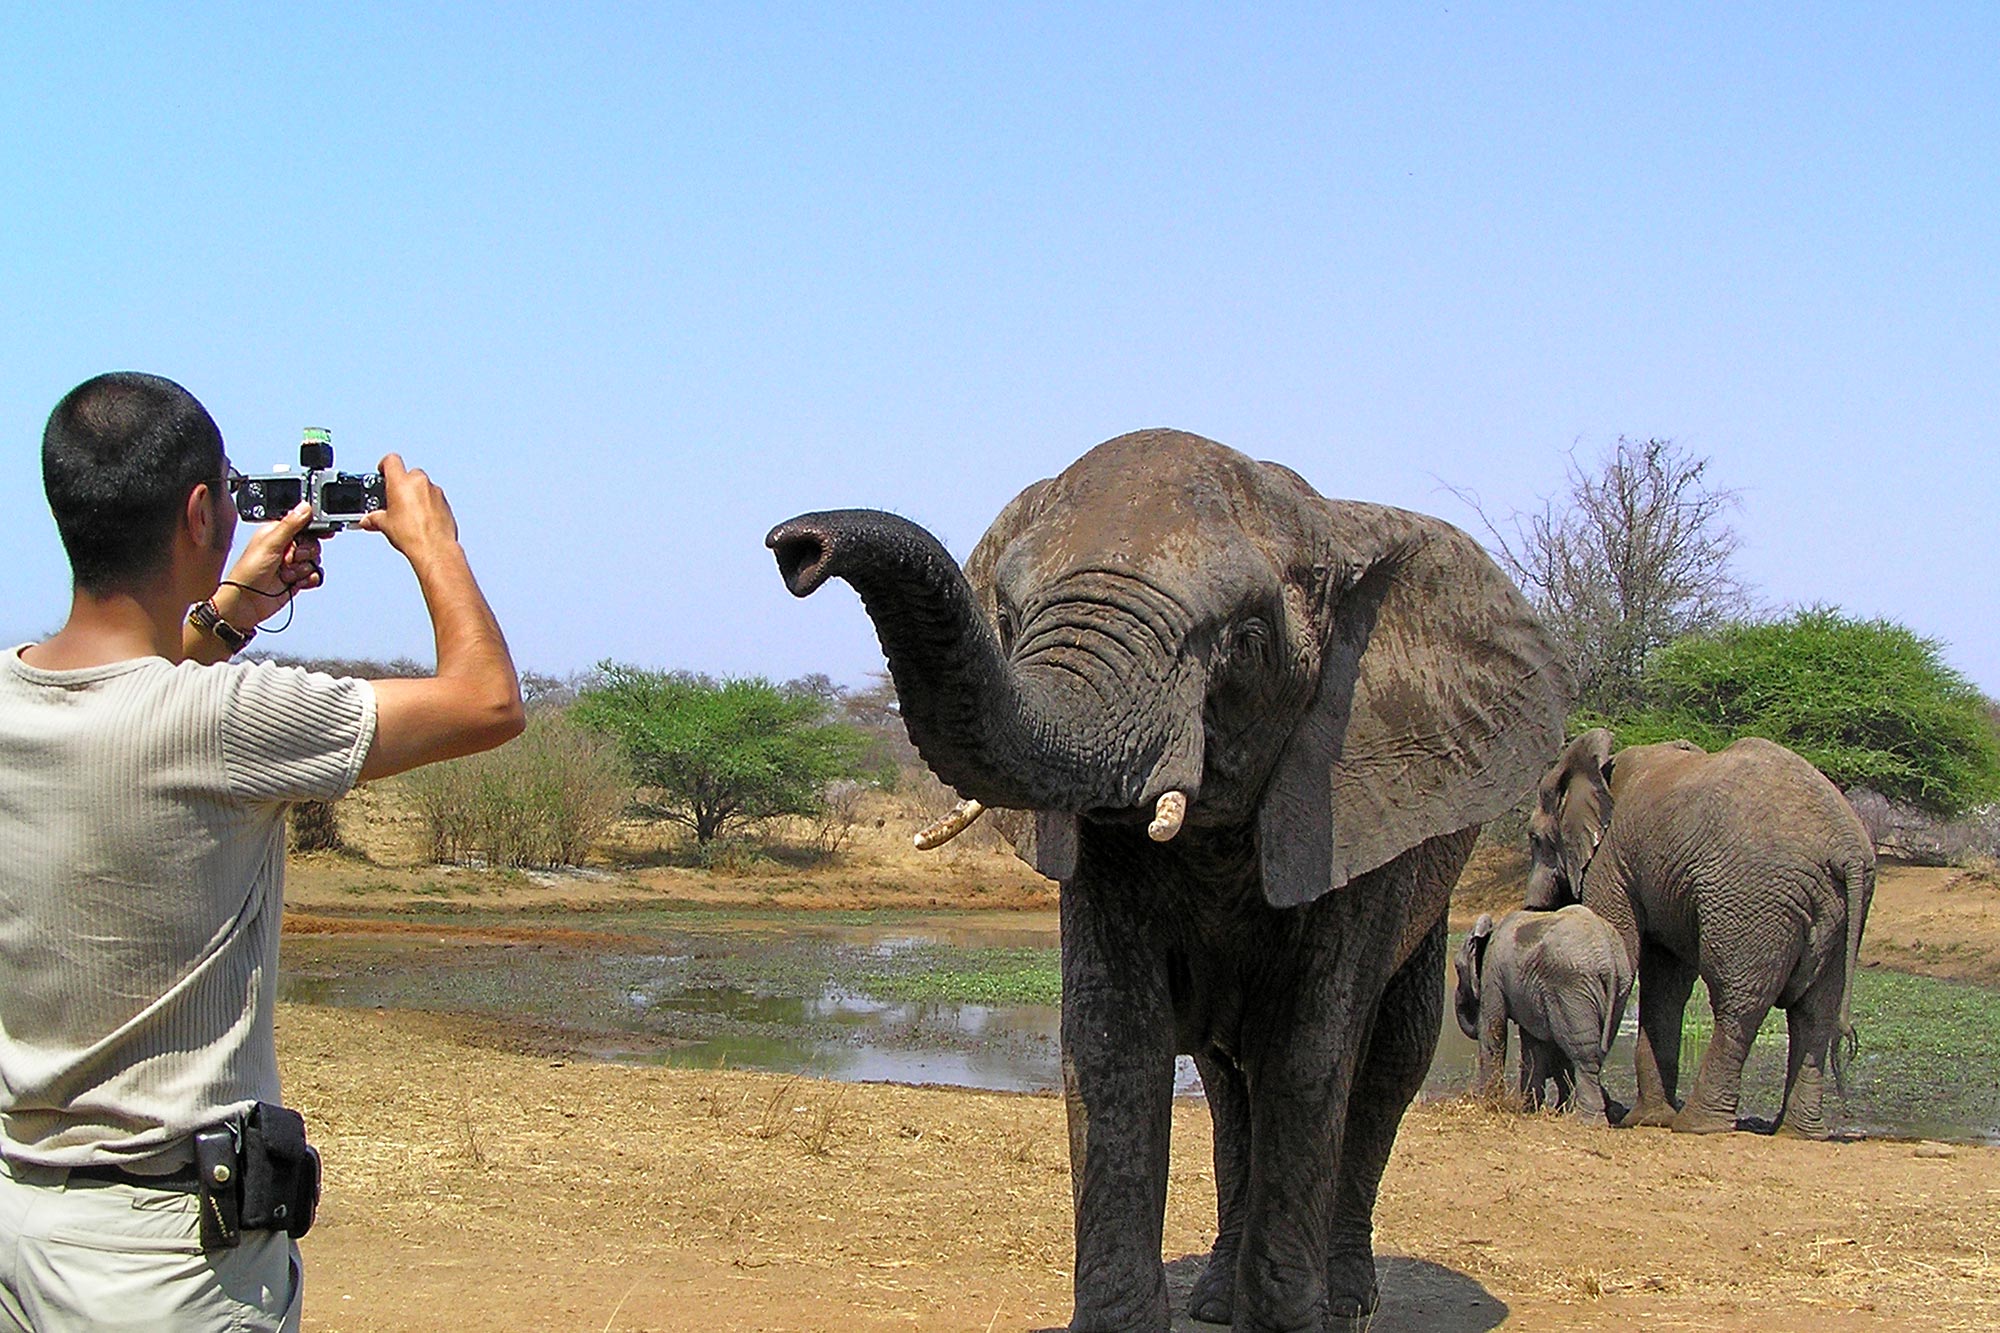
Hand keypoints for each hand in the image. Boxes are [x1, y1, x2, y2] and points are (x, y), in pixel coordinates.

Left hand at [213, 501, 323, 627]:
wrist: (247, 602)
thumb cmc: (248, 572)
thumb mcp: (270, 544)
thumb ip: (290, 525)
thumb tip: (305, 506)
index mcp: (277, 533)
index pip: (303, 524)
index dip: (314, 528)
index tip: (324, 532)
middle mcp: (285, 547)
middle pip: (313, 543)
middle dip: (305, 553)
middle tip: (291, 558)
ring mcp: (291, 564)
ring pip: (314, 560)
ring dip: (303, 568)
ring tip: (287, 573)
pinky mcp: (297, 579)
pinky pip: (315, 575)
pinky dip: (309, 580)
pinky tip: (296, 582)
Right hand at [359, 454, 459, 560]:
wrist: (434, 548)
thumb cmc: (411, 535)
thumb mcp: (384, 524)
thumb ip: (374, 518)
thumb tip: (368, 520)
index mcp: (402, 482)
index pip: (391, 460)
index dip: (385, 465)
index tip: (382, 472)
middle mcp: (420, 482)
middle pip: (409, 474)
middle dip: (401, 485)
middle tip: (394, 499)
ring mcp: (436, 492)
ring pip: (423, 486)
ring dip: (416, 494)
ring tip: (408, 512)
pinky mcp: (446, 503)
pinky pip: (434, 498)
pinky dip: (428, 504)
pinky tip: (421, 518)